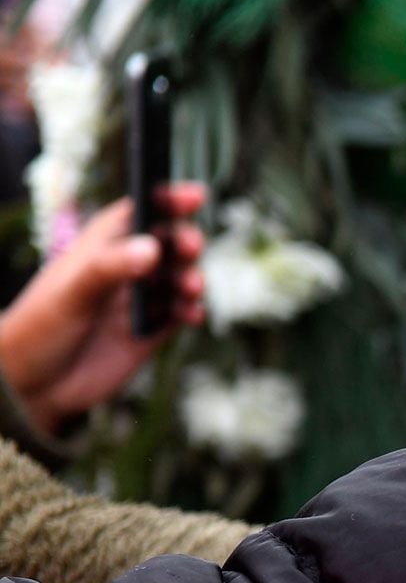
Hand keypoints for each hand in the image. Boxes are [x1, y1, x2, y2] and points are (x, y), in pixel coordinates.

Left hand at [0, 185, 207, 433]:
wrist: (32, 387)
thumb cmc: (38, 329)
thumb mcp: (71, 293)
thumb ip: (110, 267)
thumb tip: (154, 248)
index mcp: (100, 247)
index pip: (138, 212)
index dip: (166, 199)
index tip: (196, 195)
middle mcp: (123, 269)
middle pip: (168, 243)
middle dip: (185, 241)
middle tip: (190, 247)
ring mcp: (138, 301)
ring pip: (179, 278)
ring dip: (192, 278)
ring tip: (191, 289)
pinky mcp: (149, 332)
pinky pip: (180, 314)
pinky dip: (191, 311)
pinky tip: (191, 315)